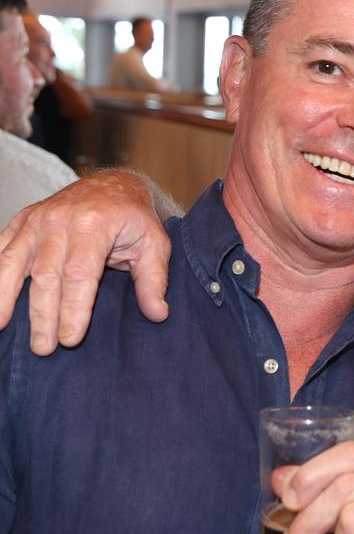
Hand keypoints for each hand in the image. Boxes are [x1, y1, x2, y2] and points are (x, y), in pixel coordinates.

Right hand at [0, 170, 172, 354]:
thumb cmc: (134, 218)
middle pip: (45, 275)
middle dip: (43, 315)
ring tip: (1, 328)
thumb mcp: (154, 245)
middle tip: (43, 348)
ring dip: (6, 299)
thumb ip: (153, 280)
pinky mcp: (21, 222)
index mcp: (94, 225)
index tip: (70, 339)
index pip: (80, 274)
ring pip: (12, 263)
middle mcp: (59, 220)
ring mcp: (35, 220)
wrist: (112, 184)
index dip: (74, 308)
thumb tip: (158, 314)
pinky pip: (1, 250)